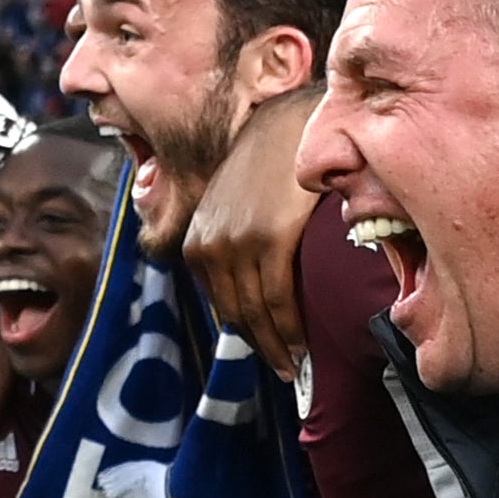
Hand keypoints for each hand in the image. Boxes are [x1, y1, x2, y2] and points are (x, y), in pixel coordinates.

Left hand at [185, 90, 319, 367]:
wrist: (289, 126)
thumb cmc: (266, 165)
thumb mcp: (230, 206)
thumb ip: (229, 242)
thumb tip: (248, 281)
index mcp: (196, 243)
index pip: (221, 305)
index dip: (246, 335)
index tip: (267, 353)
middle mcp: (210, 246)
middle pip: (238, 315)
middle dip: (262, 348)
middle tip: (286, 371)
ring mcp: (238, 243)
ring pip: (258, 312)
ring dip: (278, 346)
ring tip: (296, 365)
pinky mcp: (269, 238)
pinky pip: (278, 297)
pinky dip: (290, 327)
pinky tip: (302, 344)